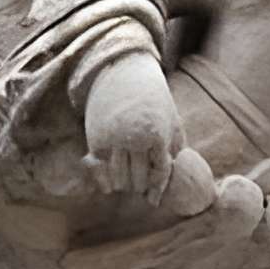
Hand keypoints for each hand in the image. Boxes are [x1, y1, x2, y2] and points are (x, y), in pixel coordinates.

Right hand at [79, 54, 188, 206]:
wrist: (124, 74)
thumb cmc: (153, 101)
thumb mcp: (171, 122)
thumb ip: (173, 152)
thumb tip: (163, 190)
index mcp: (157, 135)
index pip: (160, 172)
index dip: (158, 185)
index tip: (154, 195)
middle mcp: (134, 139)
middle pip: (139, 180)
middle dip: (141, 186)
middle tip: (139, 185)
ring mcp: (114, 140)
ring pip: (119, 179)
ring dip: (123, 184)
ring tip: (127, 179)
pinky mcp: (96, 139)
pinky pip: (100, 170)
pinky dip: (104, 179)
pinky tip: (110, 179)